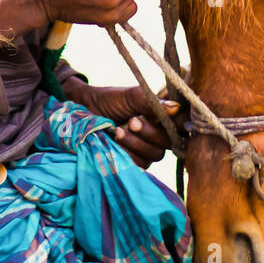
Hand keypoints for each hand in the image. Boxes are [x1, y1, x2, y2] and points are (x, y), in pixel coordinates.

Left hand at [63, 80, 179, 168]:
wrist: (81, 110)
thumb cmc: (108, 100)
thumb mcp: (130, 96)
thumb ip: (151, 102)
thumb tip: (176, 107)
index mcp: (161, 117)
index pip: (182, 126)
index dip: (180, 125)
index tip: (167, 119)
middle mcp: (156, 135)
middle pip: (168, 143)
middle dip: (150, 133)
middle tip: (132, 121)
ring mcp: (144, 151)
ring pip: (153, 156)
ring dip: (135, 144)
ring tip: (118, 131)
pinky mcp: (131, 163)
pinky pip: (138, 165)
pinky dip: (127, 155)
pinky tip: (114, 143)